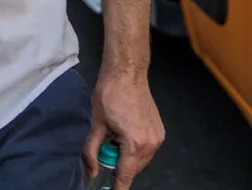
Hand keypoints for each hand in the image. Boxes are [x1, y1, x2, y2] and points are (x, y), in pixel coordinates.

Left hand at [85, 71, 163, 188]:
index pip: (126, 175)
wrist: (127, 73)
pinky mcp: (160, 131)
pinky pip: (146, 149)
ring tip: (113, 138)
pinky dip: (135, 149)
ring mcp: (158, 138)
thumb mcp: (96, 124)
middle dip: (119, 167)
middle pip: (134, 168)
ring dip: (127, 157)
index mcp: (135, 144)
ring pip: (141, 160)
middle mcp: (151, 144)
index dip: (118, 186)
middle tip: (104, 154)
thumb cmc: (109, 95)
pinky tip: (123, 135)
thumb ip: (92, 151)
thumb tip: (91, 171)